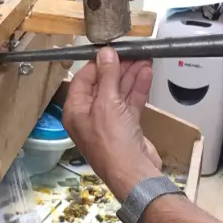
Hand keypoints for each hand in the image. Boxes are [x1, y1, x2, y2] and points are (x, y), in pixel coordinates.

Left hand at [62, 48, 162, 201]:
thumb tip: (106, 55)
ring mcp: (109, 122)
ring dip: (131, 75)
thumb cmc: (113, 146)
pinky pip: (131, 102)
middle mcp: (90, 116)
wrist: (134, 172)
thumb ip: (107, 77)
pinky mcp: (127, 127)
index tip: (111, 50)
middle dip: (118, 68)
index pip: (83, 79)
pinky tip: (146, 74)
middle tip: (131, 53)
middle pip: (103, 84)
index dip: (97, 63)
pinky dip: (139, 88)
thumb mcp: (107, 104)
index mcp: (76, 111)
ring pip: (119, 92)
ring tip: (143, 59)